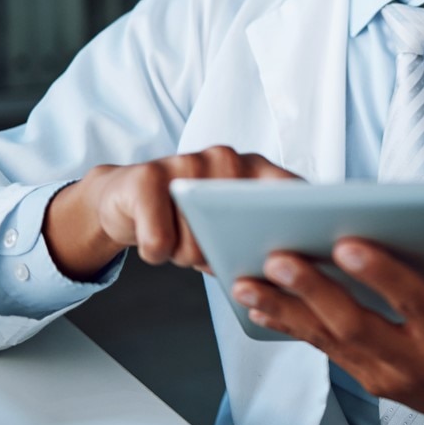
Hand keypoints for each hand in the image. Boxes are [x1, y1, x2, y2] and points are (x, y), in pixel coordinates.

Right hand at [44, 146, 296, 279]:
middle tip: (206, 251)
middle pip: (240, 231)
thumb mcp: (228, 226)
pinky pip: (159, 241)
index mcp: (255, 169)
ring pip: (198, 242)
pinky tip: (154, 240)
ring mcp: (186, 162)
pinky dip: (156, 253)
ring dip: (185, 255)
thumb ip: (259, 234)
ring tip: (178, 240)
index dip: (300, 224)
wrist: (122, 199)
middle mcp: (225, 158)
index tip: (301, 253)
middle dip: (221, 256)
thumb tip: (289, 266)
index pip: (291, 193)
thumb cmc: (186, 218)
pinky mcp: (146, 177)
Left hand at [231, 236, 423, 424]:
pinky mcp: (365, 374)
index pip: (413, 305)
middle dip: (313, 291)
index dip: (382, 275)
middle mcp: (412, 362)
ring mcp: (383, 373)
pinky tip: (256, 301)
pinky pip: (321, 348)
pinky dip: (286, 323)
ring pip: (327, 339)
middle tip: (280, 256)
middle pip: (355, 325)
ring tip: (247, 279)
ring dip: (285, 308)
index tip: (350, 243)